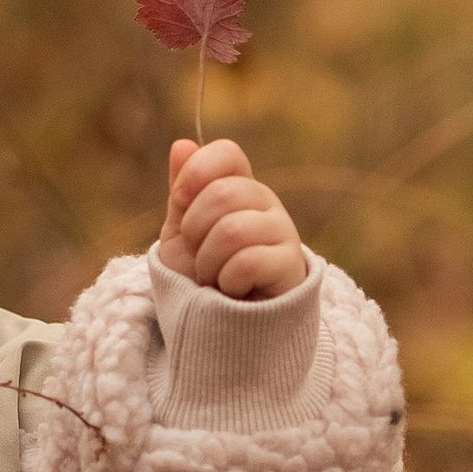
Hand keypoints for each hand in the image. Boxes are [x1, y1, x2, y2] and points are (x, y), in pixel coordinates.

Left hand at [156, 136, 306, 299]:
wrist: (222, 326)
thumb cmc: (202, 276)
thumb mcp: (182, 233)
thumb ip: (183, 191)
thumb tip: (182, 144)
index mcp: (240, 188)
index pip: (227, 153)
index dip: (197, 171)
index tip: (181, 200)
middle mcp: (267, 203)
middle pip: (224, 192)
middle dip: (195, 228)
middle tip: (199, 254)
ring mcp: (283, 233)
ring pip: (233, 229)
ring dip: (208, 260)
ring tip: (214, 276)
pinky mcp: (291, 266)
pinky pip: (247, 261)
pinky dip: (227, 280)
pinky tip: (234, 289)